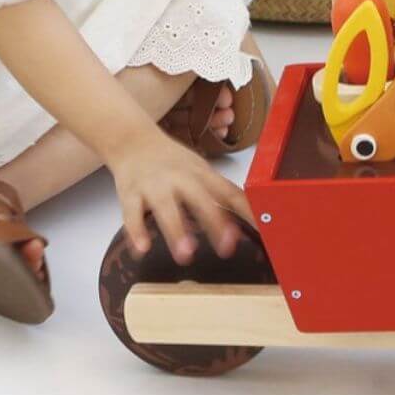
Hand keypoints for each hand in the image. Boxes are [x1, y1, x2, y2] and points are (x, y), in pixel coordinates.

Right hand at [107, 130, 255, 263]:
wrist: (132, 140)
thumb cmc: (172, 162)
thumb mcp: (199, 172)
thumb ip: (219, 198)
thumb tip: (244, 229)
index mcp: (201, 174)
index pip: (229, 193)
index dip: (247, 211)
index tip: (263, 231)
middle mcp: (180, 179)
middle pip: (199, 199)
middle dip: (213, 222)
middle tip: (226, 249)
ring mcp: (154, 186)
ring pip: (166, 208)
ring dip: (176, 230)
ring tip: (185, 254)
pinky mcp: (131, 194)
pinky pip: (132, 214)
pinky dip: (136, 231)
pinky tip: (142, 249)